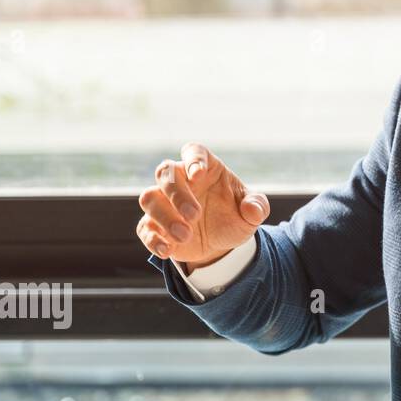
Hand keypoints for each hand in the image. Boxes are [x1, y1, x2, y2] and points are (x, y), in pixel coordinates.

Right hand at [135, 143, 269, 271]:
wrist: (223, 244)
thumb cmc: (236, 216)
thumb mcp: (253, 212)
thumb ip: (257, 207)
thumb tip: (253, 209)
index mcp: (206, 168)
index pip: (194, 151)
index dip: (193, 159)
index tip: (198, 173)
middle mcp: (182, 181)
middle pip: (165, 172)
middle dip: (177, 193)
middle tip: (194, 215)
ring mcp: (165, 202)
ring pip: (149, 197)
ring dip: (164, 216)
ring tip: (185, 235)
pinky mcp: (155, 225)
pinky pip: (143, 227)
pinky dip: (152, 238)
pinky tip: (167, 249)